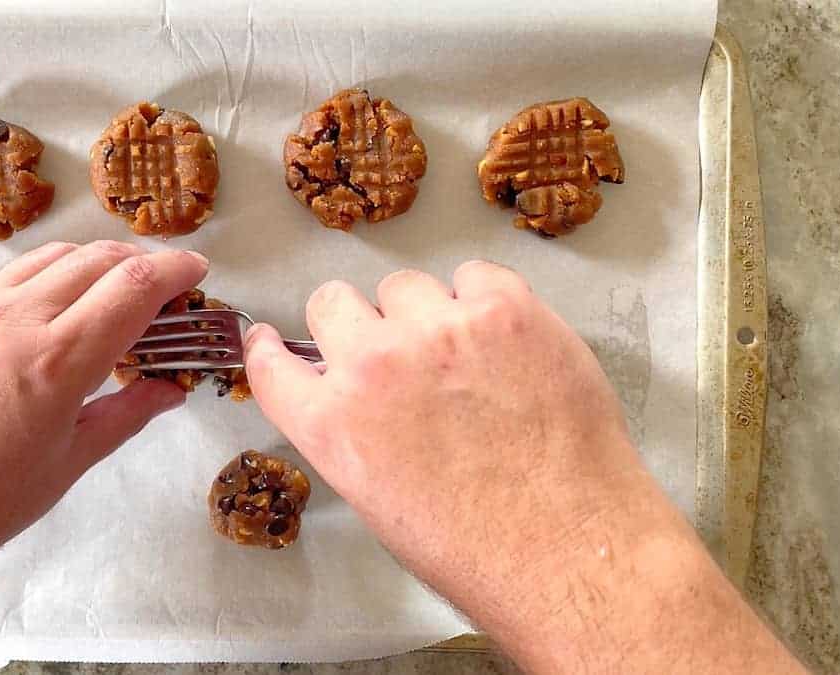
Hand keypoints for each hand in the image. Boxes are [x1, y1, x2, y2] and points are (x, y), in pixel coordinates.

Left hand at [0, 240, 207, 574]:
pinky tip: (58, 308)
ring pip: (53, 257)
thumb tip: (168, 392)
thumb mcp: (68, 463)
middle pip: (98, 259)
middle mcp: (16, 320)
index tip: (196, 271)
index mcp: (57, 361)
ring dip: (96, 262)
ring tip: (116, 292)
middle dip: (142, 264)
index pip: (133, 287)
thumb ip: (125, 415)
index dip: (175, 270)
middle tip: (164, 291)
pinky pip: (13, 276)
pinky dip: (51, 275)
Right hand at [245, 261, 646, 587]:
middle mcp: (372, 365)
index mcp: (330, 423)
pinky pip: (473, 274)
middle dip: (357, 326)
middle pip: (332, 302)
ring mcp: (439, 330)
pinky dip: (482, 299)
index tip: (275, 339)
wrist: (567, 550)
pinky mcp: (504, 309)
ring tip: (465, 357)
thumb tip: (355, 396)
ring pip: (405, 286)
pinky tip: (504, 342)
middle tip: (397, 356)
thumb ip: (349, 433)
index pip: (271, 362)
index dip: (271, 347)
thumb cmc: (474, 549)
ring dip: (424, 313)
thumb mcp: (376, 499)